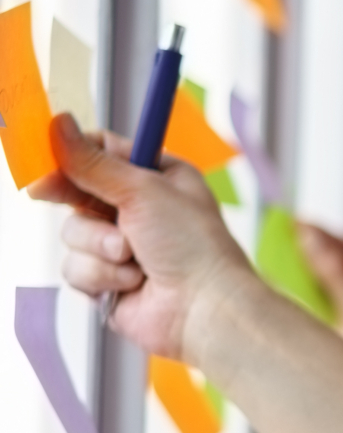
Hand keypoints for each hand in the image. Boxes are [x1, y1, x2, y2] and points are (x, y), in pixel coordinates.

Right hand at [30, 113, 261, 367]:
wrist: (204, 308)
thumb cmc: (191, 244)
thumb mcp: (143, 190)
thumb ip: (94, 163)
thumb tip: (59, 124)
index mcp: (157, 177)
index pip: (102, 152)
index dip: (73, 154)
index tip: (50, 156)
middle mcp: (138, 209)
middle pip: (76, 192)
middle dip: (73, 200)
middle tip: (48, 192)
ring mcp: (121, 246)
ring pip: (72, 233)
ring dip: (99, 246)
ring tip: (133, 256)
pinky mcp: (108, 280)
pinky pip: (75, 269)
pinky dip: (101, 276)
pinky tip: (132, 283)